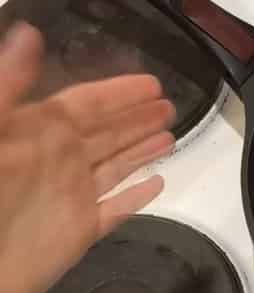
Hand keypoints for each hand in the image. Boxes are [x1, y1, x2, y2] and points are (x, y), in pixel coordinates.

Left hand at [0, 22, 176, 292]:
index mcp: (40, 135)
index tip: (152, 83)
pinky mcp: (81, 230)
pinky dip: (138, 198)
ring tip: (172, 136)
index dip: (119, 93)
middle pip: (109, 134)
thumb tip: (28, 35)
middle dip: (139, 119)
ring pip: (116, 166)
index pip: (87, 104)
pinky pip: (117, 209)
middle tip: (171, 105)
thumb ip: (6, 87)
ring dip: (143, 150)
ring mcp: (74, 197)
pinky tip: (158, 185)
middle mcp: (61, 161)